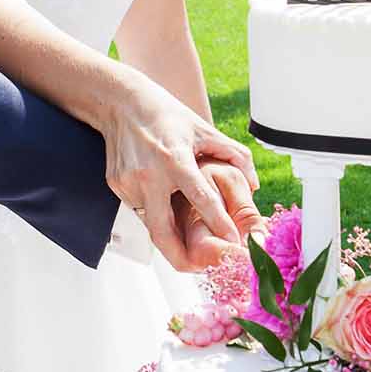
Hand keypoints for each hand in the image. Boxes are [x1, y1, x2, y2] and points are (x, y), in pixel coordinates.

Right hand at [100, 76, 256, 273]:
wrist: (120, 102)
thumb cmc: (164, 114)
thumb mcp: (203, 129)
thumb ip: (233, 155)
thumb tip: (254, 183)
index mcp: (174, 159)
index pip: (201, 199)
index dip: (219, 224)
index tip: (232, 243)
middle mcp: (149, 175)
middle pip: (163, 233)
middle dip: (180, 258)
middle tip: (197, 269)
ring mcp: (129, 183)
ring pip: (151, 222)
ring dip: (168, 232)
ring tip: (184, 237)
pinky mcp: (117, 186)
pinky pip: (139, 209)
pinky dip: (154, 212)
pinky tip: (162, 201)